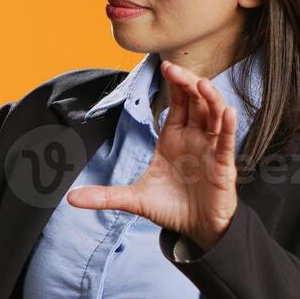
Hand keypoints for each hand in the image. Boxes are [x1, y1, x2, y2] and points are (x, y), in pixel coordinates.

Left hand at [67, 60, 240, 252]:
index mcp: (173, 138)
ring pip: (214, 116)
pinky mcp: (222, 166)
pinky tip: (227, 111)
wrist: (194, 231)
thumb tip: (70, 198)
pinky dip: (228, 126)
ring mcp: (209, 150)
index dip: (174, 84)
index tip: (165, 67)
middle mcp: (193, 138)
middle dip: (187, 84)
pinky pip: (226, 142)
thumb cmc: (170, 208)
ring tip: (201, 84)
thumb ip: (105, 196)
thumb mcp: (134, 200)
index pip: (177, 103)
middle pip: (195, 102)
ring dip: (210, 99)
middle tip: (174, 68)